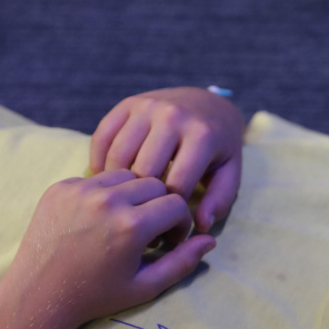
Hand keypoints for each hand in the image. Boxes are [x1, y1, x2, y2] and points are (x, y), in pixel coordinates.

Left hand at [8, 170, 215, 328]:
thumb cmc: (95, 295)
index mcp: (132, 226)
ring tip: (125, 223)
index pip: (176, 203)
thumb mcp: (145, 286)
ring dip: (134, 195)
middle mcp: (107, 200)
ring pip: (127, 175)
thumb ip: (182, 262)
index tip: (167, 242)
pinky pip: (97, 178)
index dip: (179, 224)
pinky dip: (106, 194)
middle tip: (148, 232)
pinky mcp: (61, 187)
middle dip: (159, 206)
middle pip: (155, 183)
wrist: (39, 294)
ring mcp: (80, 190)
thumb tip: (210, 240)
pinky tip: (99, 220)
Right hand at [90, 87, 242, 232]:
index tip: (168, 224)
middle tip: (142, 217)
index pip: (177, 185)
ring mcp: (147, 106)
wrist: (207, 103)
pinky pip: (103, 137)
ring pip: (119, 156)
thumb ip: (219, 200)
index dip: (170, 212)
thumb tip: (201, 226)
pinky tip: (108, 182)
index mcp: (201, 135)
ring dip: (118, 183)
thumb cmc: (218, 148)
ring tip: (123, 202)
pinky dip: (99, 162)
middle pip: (144, 171)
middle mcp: (172, 116)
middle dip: (142, 199)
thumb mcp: (228, 174)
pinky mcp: (127, 104)